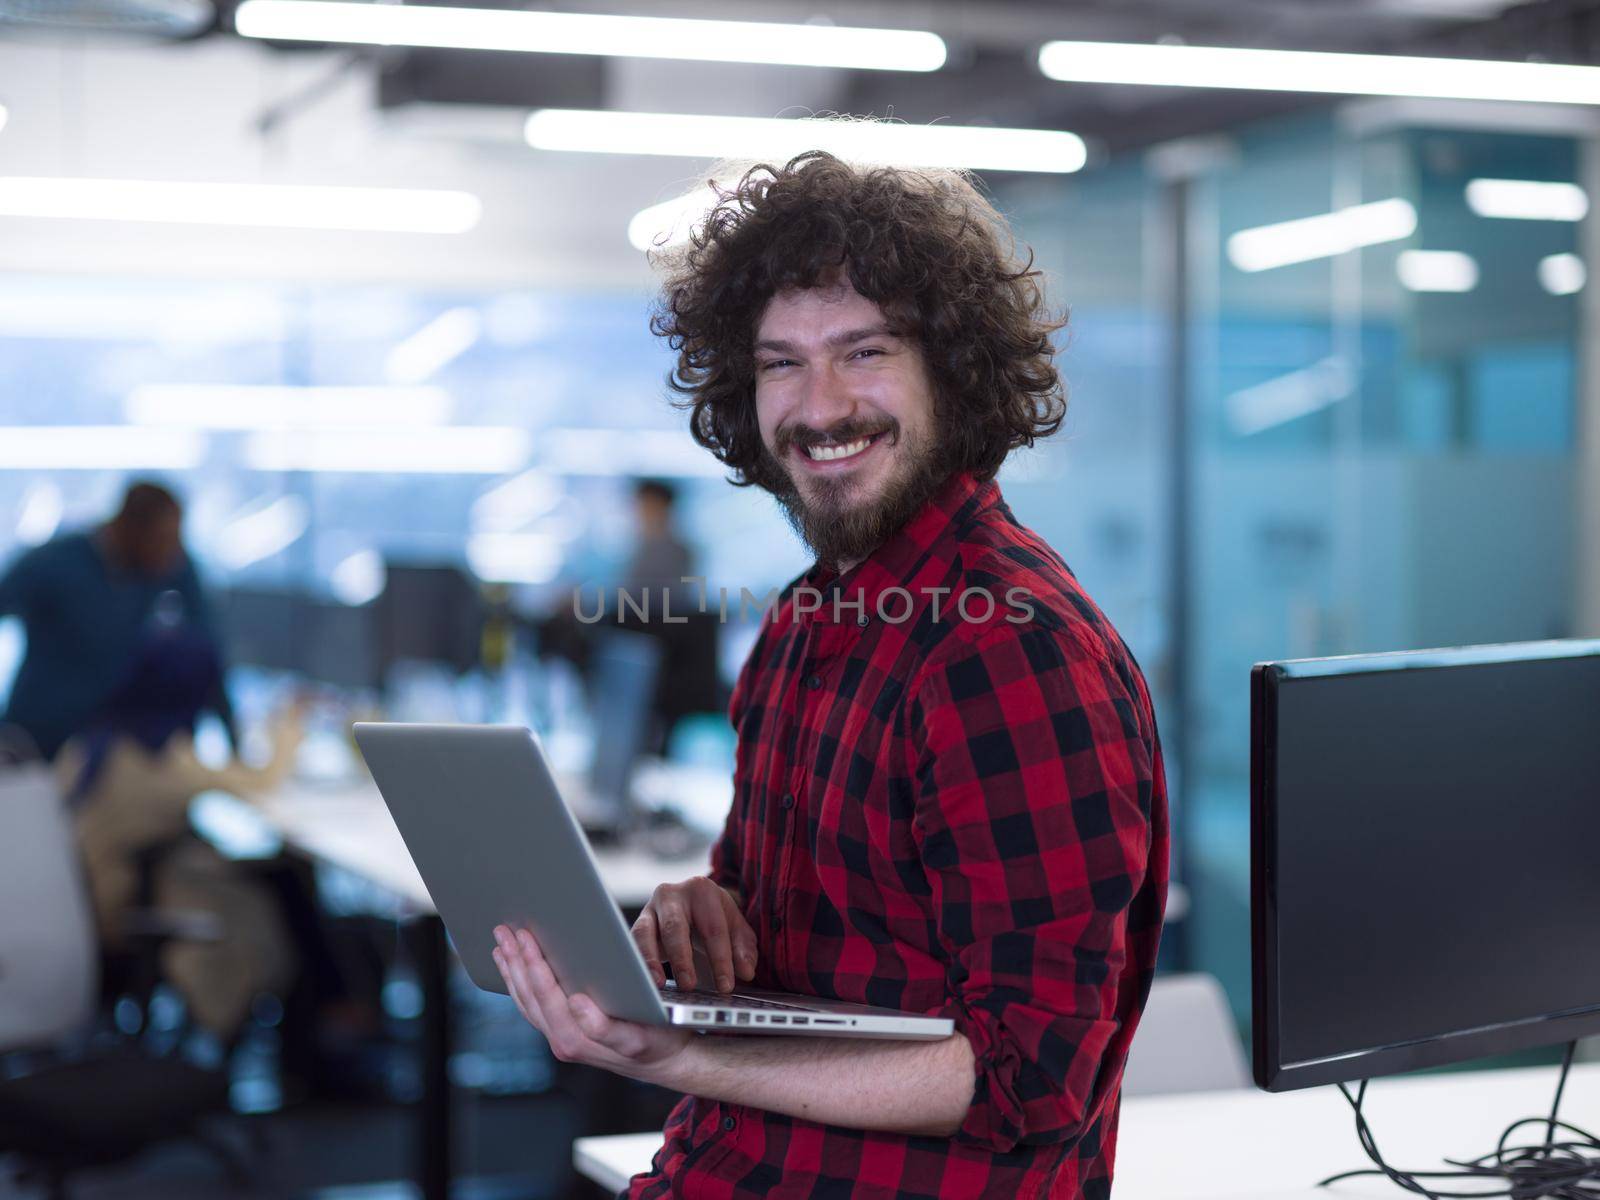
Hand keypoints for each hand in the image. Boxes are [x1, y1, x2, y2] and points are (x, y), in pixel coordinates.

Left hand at [492, 925, 691, 1084]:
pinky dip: (519, 983)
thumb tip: (576, 1002)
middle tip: (503, 930)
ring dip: (512, 970)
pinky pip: (532, 1007)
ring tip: (501, 942)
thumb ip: (605, 1027)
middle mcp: (563, 1041)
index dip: (532, 963)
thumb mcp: (640, 1036)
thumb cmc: (659, 1041)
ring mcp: (560, 1038)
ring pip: (526, 1001)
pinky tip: (514, 967)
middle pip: (529, 996)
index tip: (523, 935)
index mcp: (577, 1040)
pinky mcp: (564, 1032)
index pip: (546, 995)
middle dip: (515, 961)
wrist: (668, 1061)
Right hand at [632, 876, 756, 992]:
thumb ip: (744, 949)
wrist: (689, 904)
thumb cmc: (713, 917)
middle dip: (682, 959)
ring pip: (645, 933)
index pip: (713, 929)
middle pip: (676, 927)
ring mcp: (649, 908)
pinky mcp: (635, 925)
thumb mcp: (735, 928)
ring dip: (651, 960)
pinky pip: (631, 944)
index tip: (725, 986)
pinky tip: (643, 981)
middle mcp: (672, 894)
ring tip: (658, 984)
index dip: (721, 960)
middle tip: (689, 985)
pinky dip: (637, 963)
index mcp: (702, 890)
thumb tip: (746, 971)